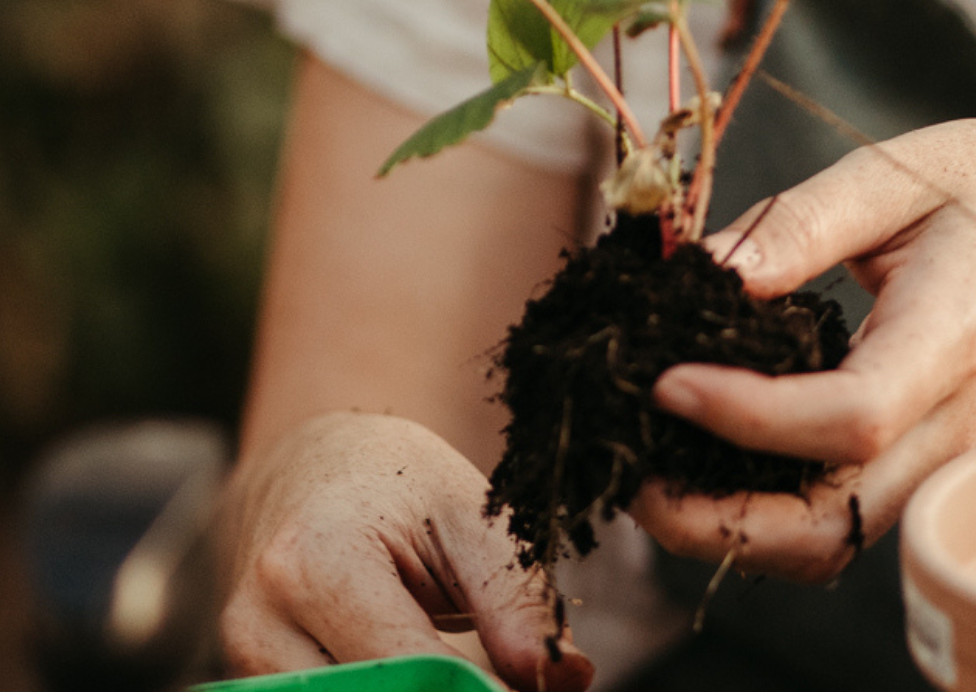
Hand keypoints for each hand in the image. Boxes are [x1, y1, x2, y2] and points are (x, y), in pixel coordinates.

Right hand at [218, 411, 592, 690]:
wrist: (309, 468)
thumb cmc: (399, 484)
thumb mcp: (475, 519)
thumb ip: (519, 604)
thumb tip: (569, 679)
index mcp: (316, 564)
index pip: (409, 670)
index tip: (527, 686)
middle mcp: (261, 623)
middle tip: (503, 678)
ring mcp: (243, 663)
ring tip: (470, 670)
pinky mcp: (250, 683)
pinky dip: (389, 691)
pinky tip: (422, 676)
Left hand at [632, 119, 975, 581]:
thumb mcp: (909, 172)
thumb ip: (805, 219)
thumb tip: (703, 271)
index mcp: (953, 333)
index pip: (851, 416)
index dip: (749, 415)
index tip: (664, 378)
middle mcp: (946, 421)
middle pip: (832, 522)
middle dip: (715, 519)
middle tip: (627, 465)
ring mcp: (935, 455)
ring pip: (828, 540)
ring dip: (728, 528)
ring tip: (648, 465)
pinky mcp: (917, 461)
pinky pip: (835, 516)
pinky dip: (759, 511)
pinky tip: (703, 456)